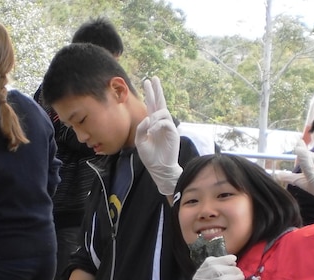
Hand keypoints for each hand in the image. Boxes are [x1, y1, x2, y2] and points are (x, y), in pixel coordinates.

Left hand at [134, 76, 181, 195]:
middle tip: (154, 78)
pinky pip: (166, 122)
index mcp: (153, 123)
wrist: (159, 168)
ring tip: (150, 127)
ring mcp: (168, 127)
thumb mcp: (139, 141)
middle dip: (157, 90)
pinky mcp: (173, 133)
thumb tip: (148, 118)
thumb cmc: (149, 156)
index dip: (150, 93)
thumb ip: (140, 128)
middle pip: (160, 102)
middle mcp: (161, 123)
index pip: (152, 105)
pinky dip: (158, 124)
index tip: (148, 81)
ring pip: (163, 112)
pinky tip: (153, 131)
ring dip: (155, 116)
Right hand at [193, 255, 243, 279]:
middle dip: (231, 270)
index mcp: (198, 276)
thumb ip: (219, 273)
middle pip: (216, 271)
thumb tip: (233, 262)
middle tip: (240, 273)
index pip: (209, 262)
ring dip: (234, 279)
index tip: (234, 259)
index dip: (223, 259)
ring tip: (241, 279)